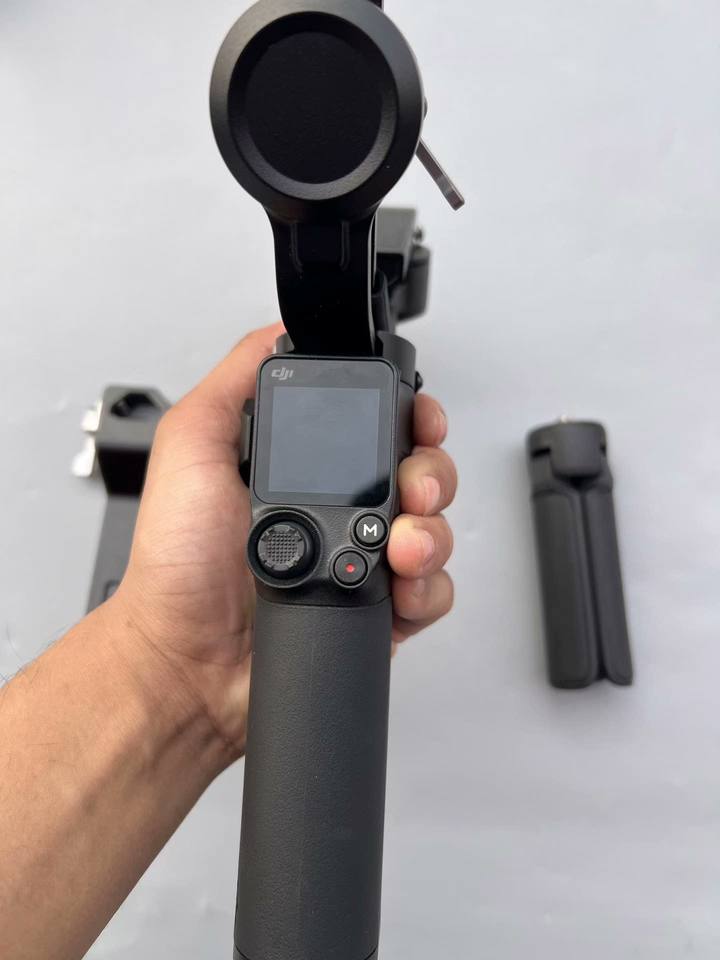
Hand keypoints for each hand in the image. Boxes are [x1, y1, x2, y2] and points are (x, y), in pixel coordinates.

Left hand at [108, 322, 456, 758]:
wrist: (186, 660)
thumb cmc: (177, 563)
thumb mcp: (192, 444)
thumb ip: (236, 380)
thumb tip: (278, 333)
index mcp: (304, 467)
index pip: (379, 426)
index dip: (411, 416)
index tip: (418, 420)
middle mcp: (338, 508)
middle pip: (420, 473)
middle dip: (431, 474)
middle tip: (411, 489)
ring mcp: (361, 560)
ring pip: (433, 530)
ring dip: (431, 532)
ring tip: (399, 546)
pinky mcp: (377, 610)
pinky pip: (430, 591)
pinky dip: (427, 587)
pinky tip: (398, 587)